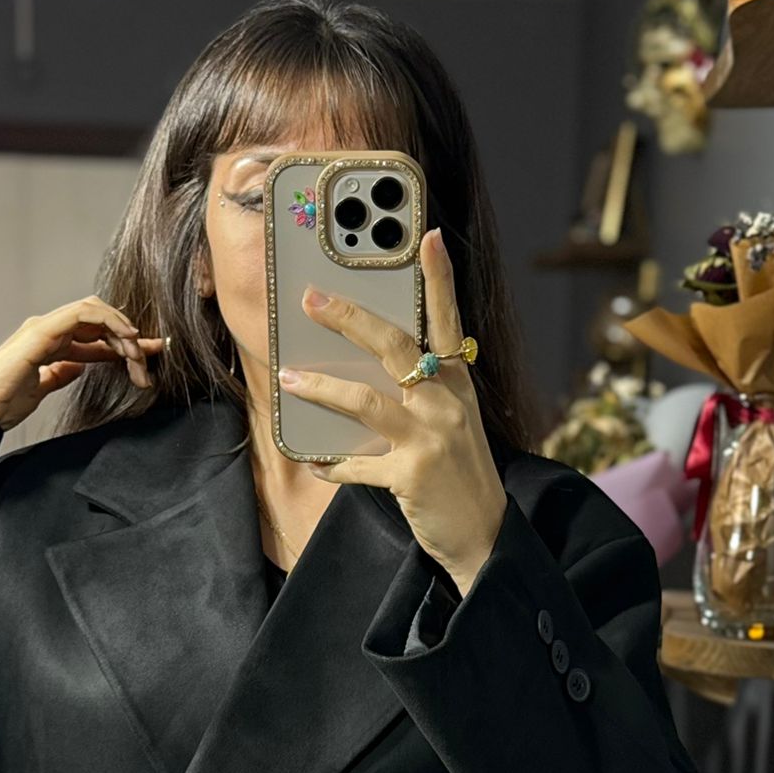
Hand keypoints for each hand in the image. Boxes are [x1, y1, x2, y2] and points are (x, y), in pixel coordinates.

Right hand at [0, 294, 164, 430]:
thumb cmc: (0, 404)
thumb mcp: (41, 389)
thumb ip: (60, 373)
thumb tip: (79, 367)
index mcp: (49, 343)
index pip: (95, 336)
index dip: (124, 345)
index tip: (150, 359)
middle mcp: (48, 329)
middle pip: (100, 320)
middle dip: (131, 338)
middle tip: (151, 361)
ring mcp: (44, 327)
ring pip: (96, 312)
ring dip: (123, 331)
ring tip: (139, 355)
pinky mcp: (42, 332)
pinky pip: (83, 314)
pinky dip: (109, 321)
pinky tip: (125, 341)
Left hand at [276, 227, 507, 597]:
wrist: (485, 535)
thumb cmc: (460, 473)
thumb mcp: (452, 421)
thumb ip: (420, 391)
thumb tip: (364, 366)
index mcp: (457, 383)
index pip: (448, 319)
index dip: (439, 277)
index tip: (427, 236)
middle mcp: (446, 403)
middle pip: (395, 346)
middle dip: (350, 318)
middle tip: (312, 298)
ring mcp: (430, 438)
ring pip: (366, 399)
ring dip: (321, 387)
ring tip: (289, 376)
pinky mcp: (412, 475)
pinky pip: (357, 464)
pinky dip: (331, 462)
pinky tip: (314, 461)